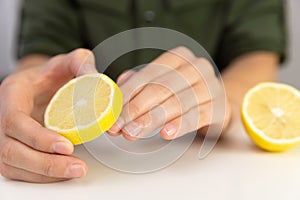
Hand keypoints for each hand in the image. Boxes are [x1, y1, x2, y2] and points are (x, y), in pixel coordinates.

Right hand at [0, 49, 96, 182]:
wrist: (40, 84)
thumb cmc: (51, 75)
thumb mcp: (67, 61)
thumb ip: (81, 63)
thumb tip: (97, 79)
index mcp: (13, 93)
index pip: (15, 120)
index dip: (38, 137)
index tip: (67, 146)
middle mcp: (2, 116)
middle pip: (11, 149)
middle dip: (45, 163)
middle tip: (77, 166)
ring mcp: (4, 135)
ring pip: (13, 164)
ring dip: (45, 173)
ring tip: (75, 171)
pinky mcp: (12, 148)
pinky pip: (19, 169)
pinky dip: (42, 175)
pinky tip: (64, 173)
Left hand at [108, 46, 230, 140]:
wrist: (216, 100)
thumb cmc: (182, 91)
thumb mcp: (161, 82)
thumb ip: (139, 83)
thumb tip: (117, 87)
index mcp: (178, 57)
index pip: (149, 74)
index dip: (128, 94)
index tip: (113, 114)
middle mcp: (196, 67)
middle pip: (161, 88)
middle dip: (136, 109)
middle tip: (120, 127)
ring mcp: (210, 86)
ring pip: (177, 103)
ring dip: (152, 120)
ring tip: (134, 133)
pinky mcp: (219, 106)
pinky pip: (197, 116)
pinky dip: (180, 125)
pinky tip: (165, 133)